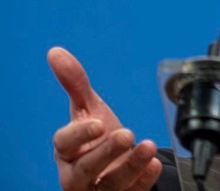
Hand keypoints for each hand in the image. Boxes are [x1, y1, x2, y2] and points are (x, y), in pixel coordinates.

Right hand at [48, 47, 161, 190]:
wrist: (116, 163)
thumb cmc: (97, 137)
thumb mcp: (88, 109)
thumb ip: (75, 84)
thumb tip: (56, 52)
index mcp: (68, 150)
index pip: (64, 144)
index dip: (79, 135)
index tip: (98, 123)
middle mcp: (79, 173)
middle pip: (85, 169)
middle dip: (105, 153)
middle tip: (126, 134)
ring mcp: (99, 189)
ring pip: (109, 186)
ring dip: (129, 167)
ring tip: (148, 147)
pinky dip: (142, 181)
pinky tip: (153, 166)